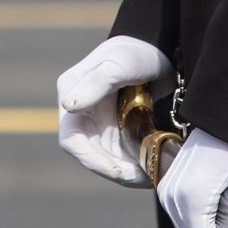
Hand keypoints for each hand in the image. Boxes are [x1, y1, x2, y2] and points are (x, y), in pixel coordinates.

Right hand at [54, 35, 172, 186]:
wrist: (159, 50)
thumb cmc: (136, 52)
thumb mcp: (119, 63)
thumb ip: (96, 82)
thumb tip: (68, 106)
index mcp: (71, 94)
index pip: (72, 140)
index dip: (93, 160)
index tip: (121, 170)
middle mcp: (79, 112)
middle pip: (89, 155)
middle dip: (114, 171)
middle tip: (143, 178)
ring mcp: (97, 123)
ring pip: (106, 160)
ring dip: (127, 172)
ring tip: (152, 174)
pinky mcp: (115, 131)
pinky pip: (121, 156)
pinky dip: (135, 165)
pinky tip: (153, 167)